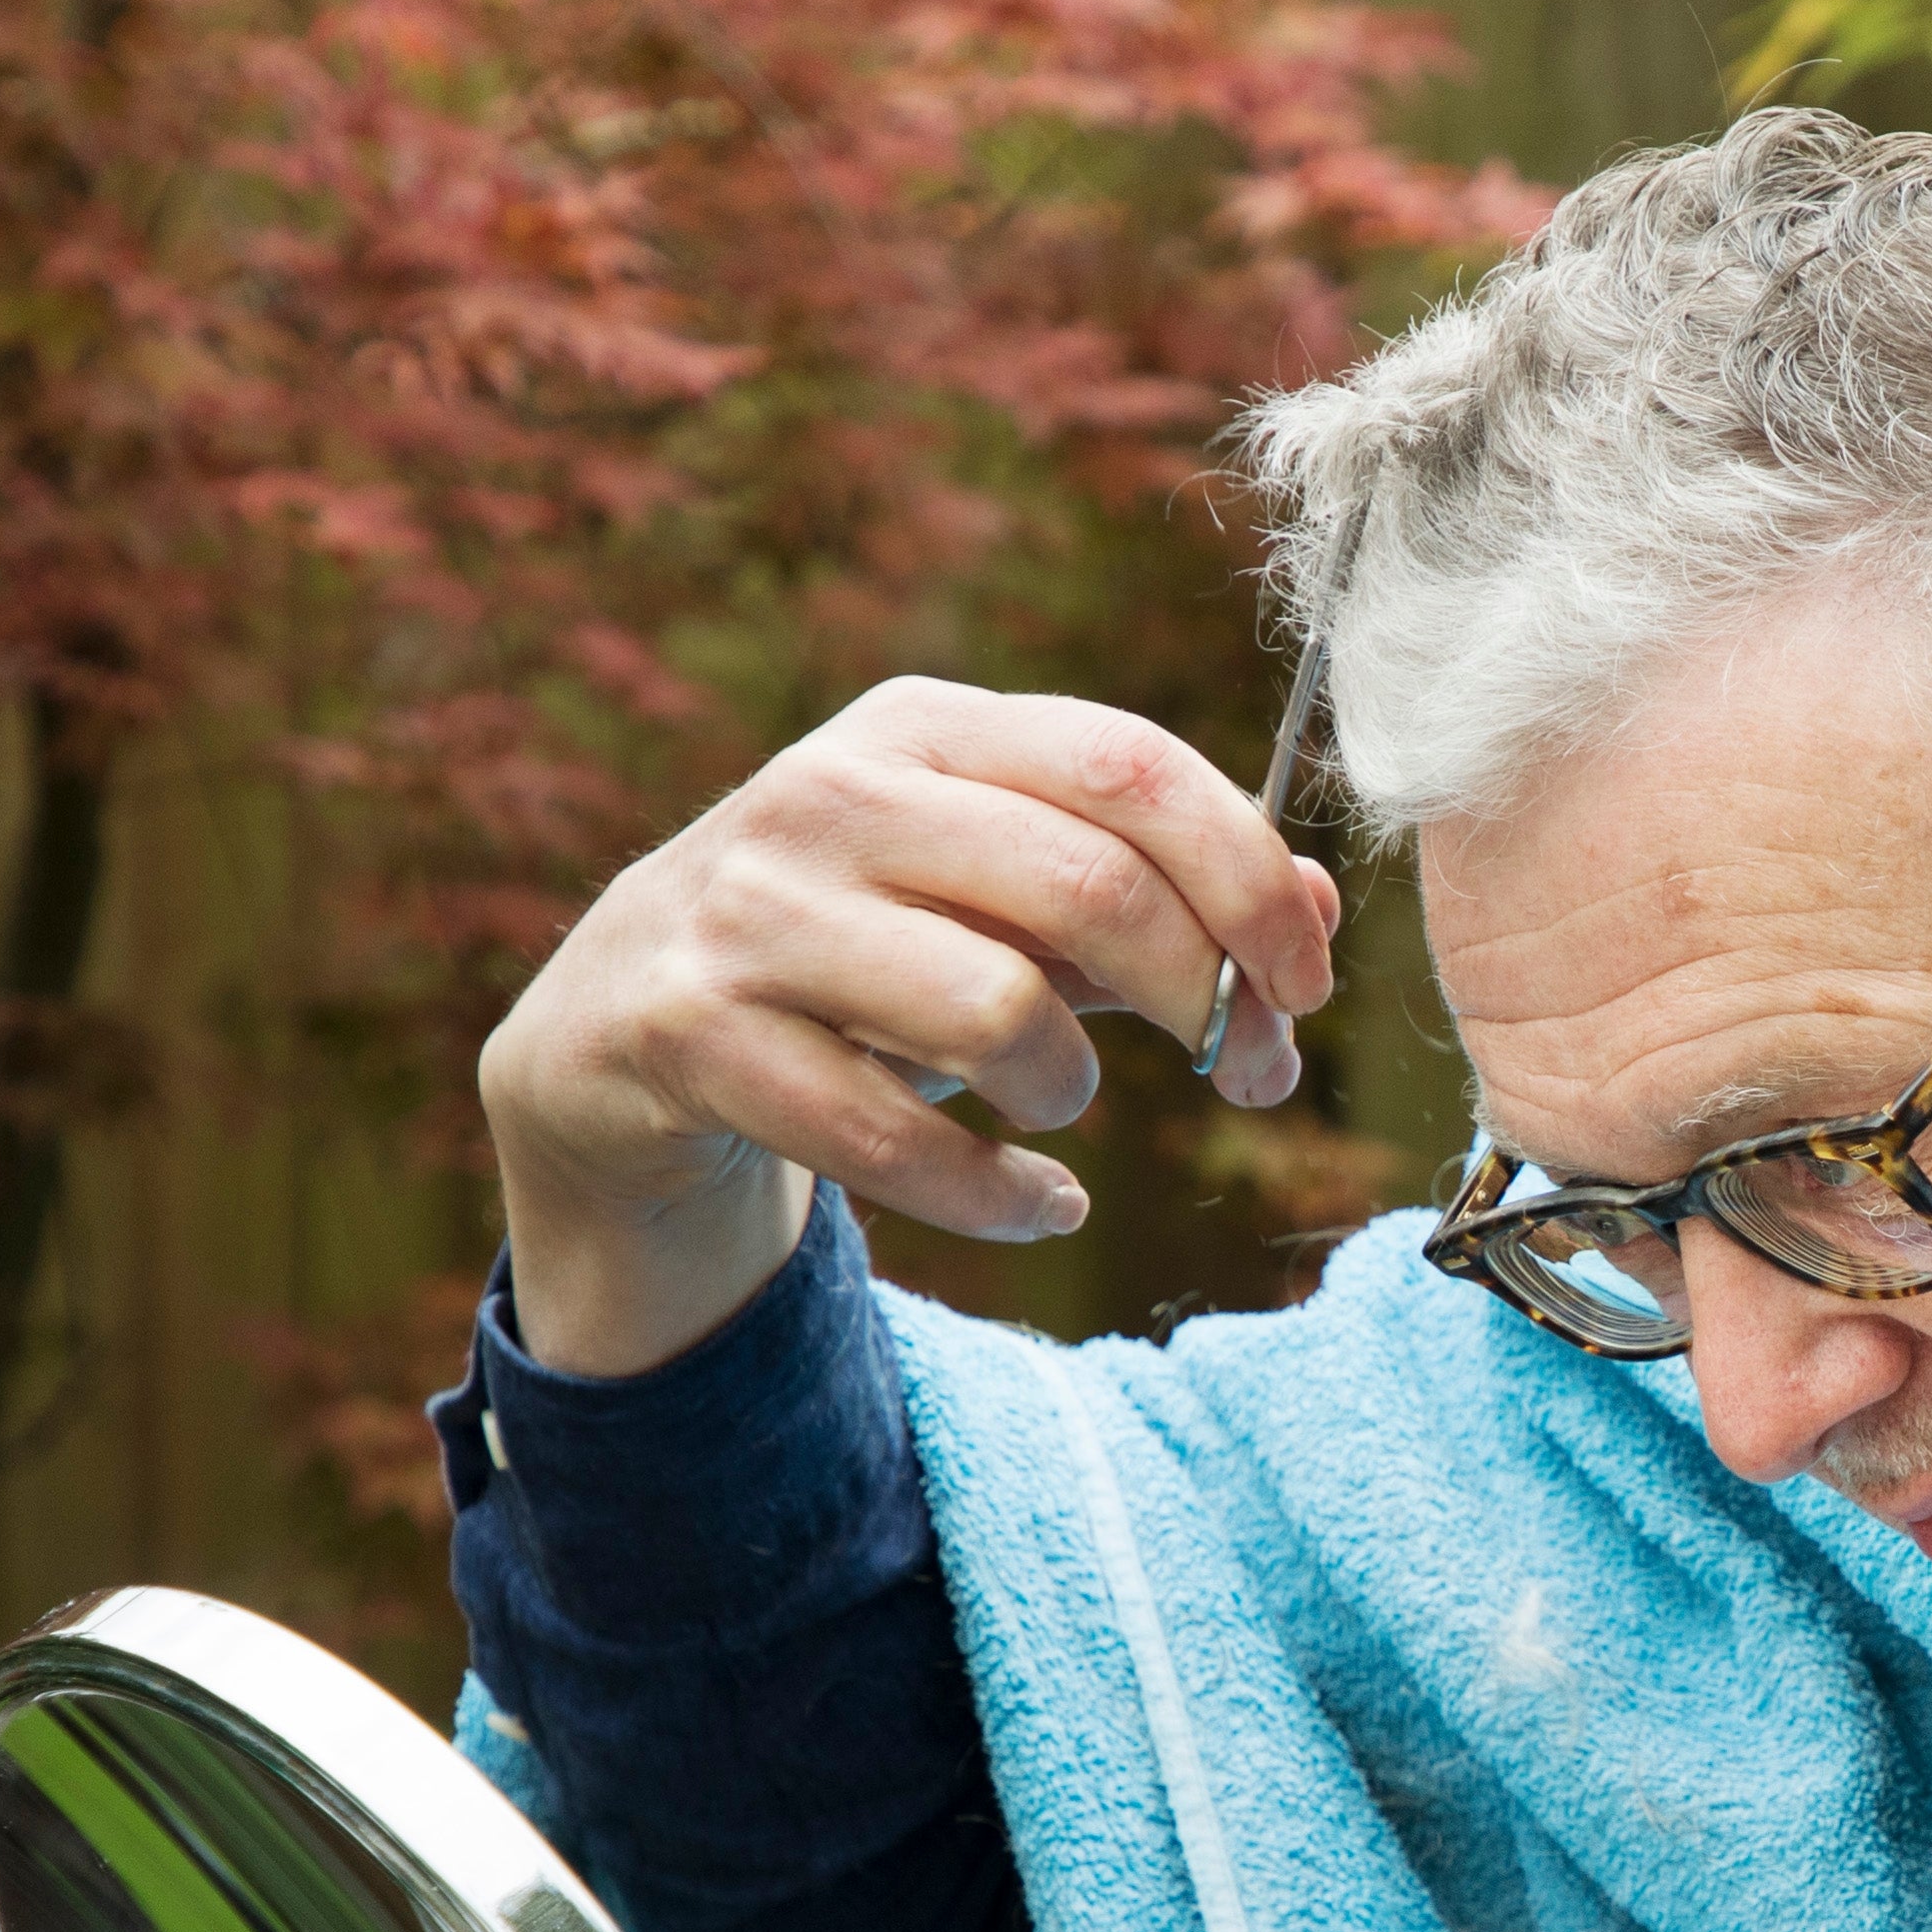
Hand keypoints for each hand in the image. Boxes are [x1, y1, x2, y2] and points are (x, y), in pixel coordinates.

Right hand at [484, 677, 1347, 1377]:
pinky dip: (1001, 1198)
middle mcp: (831, 795)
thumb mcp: (999, 899)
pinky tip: (1039, 1205)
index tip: (1306, 985)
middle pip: (1089, 886)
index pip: (1132, 766)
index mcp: (925, 726)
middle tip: (1239, 1070)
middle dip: (1202, 999)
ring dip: (1074, 1087)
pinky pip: (896, 1140)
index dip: (1250, 881)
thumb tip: (1317, 910)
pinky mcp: (692, 1034)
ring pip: (998, 1010)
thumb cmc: (858, 954)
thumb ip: (1156, 895)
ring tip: (1061, 1104)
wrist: (615, 1030)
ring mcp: (751, 913)